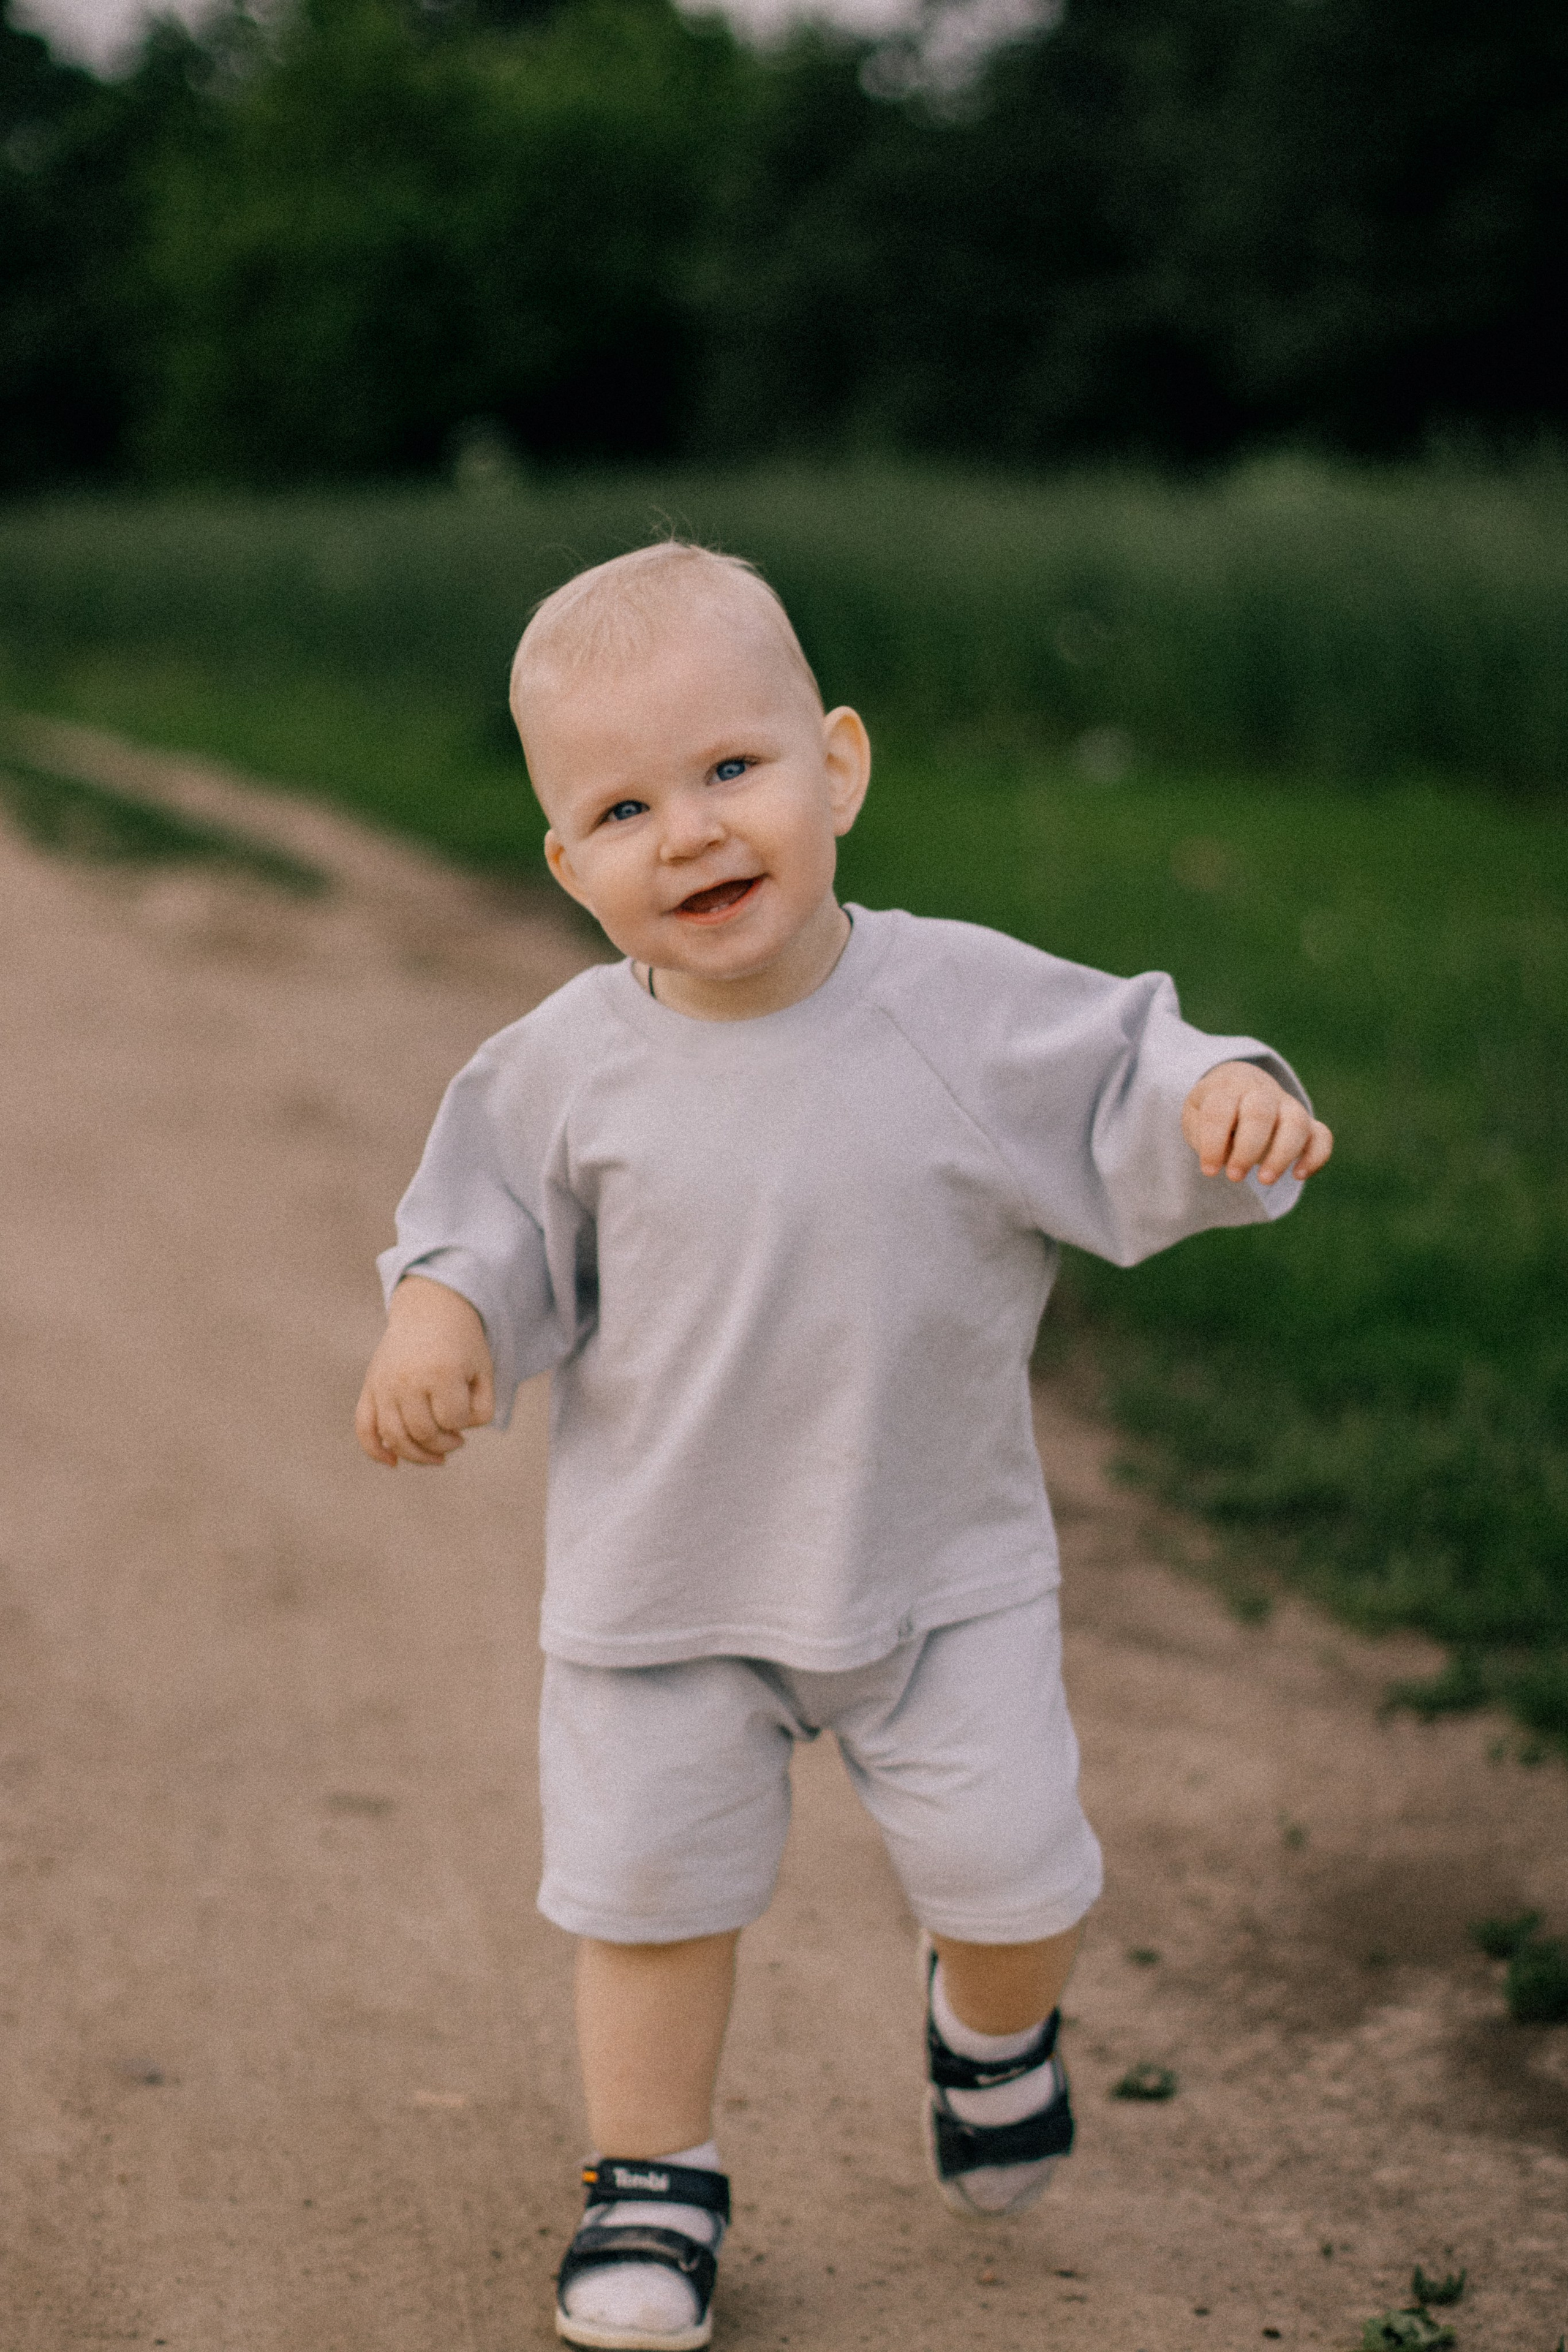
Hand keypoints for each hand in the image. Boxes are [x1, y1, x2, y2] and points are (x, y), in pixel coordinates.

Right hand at [354, 1275, 495, 1466]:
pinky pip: (363, 1427)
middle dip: (444, 1444)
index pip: (453, 1420)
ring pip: (394, 1437)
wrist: (430, 1309)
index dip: (465, 1424)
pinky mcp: (370, 1387)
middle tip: (456, 1440)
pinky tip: (393, 1463)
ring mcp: (384, 1385)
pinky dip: (375, 1450)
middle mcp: (407, 1380)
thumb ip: (481, 1409)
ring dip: (417, 1455)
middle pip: (423, 1433)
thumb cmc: (462, 1345)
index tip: (469, 1412)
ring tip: (437, 1456)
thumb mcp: (483, 1371)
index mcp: (441, 1373)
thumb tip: (454, 1435)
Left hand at [1182, 1061, 1332, 1186]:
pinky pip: (1322, 1136)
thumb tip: (1225, 1156)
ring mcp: (1288, 1106)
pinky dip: (1315, 1156)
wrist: (1238, 1085)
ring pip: (1296, 1122)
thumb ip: (1203, 1134)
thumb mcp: (1195, 1117)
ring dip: (1282, 1154)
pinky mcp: (1307, 1124)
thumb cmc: (1213, 1109)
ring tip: (1264, 1180)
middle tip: (1235, 1177)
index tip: (1209, 1171)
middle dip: (1248, 1149)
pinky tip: (1299, 1175)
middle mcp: (1261, 1093)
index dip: (1213, 1143)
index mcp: (1228, 1088)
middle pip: (1260, 1112)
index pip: (1220, 1110)